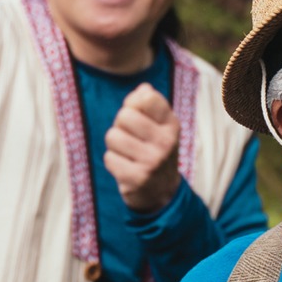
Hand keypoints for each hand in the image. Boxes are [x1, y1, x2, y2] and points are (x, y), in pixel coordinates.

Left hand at [103, 84, 181, 213]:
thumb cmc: (154, 150)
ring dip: (114, 145)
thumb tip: (143, 89)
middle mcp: (166, 142)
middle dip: (120, 125)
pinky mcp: (138, 179)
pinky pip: (109, 158)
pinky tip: (126, 167)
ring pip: (113, 136)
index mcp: (172, 125)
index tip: (138, 115)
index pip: (148, 98)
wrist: (162, 192)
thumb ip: (149, 104)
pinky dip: (113, 162)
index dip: (134, 103)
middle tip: (130, 138)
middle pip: (125, 115)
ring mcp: (153, 161)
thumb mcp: (158, 126)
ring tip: (127, 153)